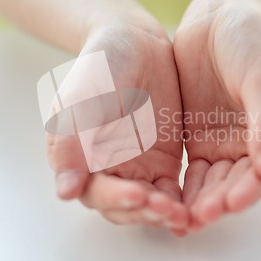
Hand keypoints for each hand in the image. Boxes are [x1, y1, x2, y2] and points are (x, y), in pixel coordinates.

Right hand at [46, 18, 188, 234]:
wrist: (135, 45)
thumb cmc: (102, 66)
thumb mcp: (82, 97)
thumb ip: (72, 141)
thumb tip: (65, 191)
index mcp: (79, 159)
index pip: (95, 192)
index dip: (115, 198)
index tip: (137, 194)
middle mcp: (106, 170)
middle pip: (123, 207)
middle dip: (144, 213)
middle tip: (167, 210)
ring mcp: (136, 169)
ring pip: (148, 205)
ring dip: (164, 214)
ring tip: (184, 215)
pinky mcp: (163, 165)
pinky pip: (172, 192)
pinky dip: (182, 203)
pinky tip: (195, 208)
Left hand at [174, 0, 260, 230]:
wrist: (219, 17)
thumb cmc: (252, 41)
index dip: (250, 190)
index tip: (230, 204)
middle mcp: (259, 146)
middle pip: (240, 183)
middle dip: (221, 202)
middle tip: (200, 218)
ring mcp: (228, 144)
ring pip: (215, 182)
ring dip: (201, 202)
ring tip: (182, 220)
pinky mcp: (201, 140)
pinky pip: (193, 171)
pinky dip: (184, 188)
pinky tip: (169, 203)